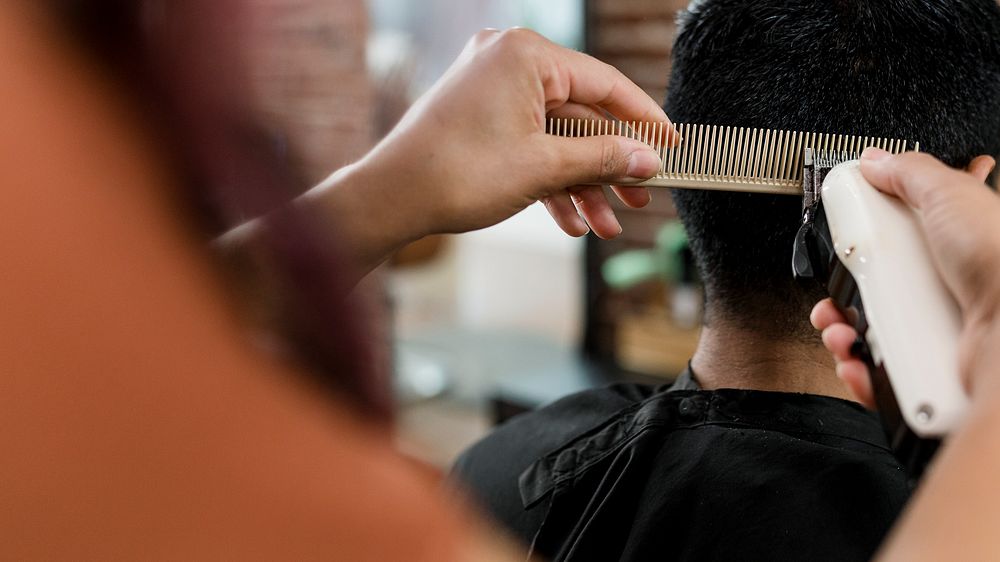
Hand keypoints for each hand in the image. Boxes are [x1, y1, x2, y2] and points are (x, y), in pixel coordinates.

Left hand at [334, 28, 670, 243]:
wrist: (390, 199)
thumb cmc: (458, 174)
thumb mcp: (543, 167)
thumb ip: (603, 158)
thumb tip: (647, 159)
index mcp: (526, 55)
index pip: (604, 83)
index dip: (643, 119)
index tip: (671, 145)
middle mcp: (508, 61)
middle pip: (581, 114)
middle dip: (610, 166)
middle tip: (640, 198)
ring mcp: (491, 89)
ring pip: (555, 136)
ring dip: (581, 183)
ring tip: (606, 224)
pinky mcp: (480, 115)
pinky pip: (528, 143)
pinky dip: (549, 179)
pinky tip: (571, 221)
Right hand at [811, 151, 999, 406]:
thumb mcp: (951, 193)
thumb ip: (910, 172)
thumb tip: (876, 160)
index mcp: (954, 242)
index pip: (907, 231)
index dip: (874, 233)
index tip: (852, 233)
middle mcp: (944, 286)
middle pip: (875, 283)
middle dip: (842, 289)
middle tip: (838, 287)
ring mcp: (933, 328)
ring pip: (869, 330)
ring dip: (842, 330)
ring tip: (841, 327)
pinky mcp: (924, 366)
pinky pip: (878, 370)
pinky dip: (858, 367)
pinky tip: (855, 356)